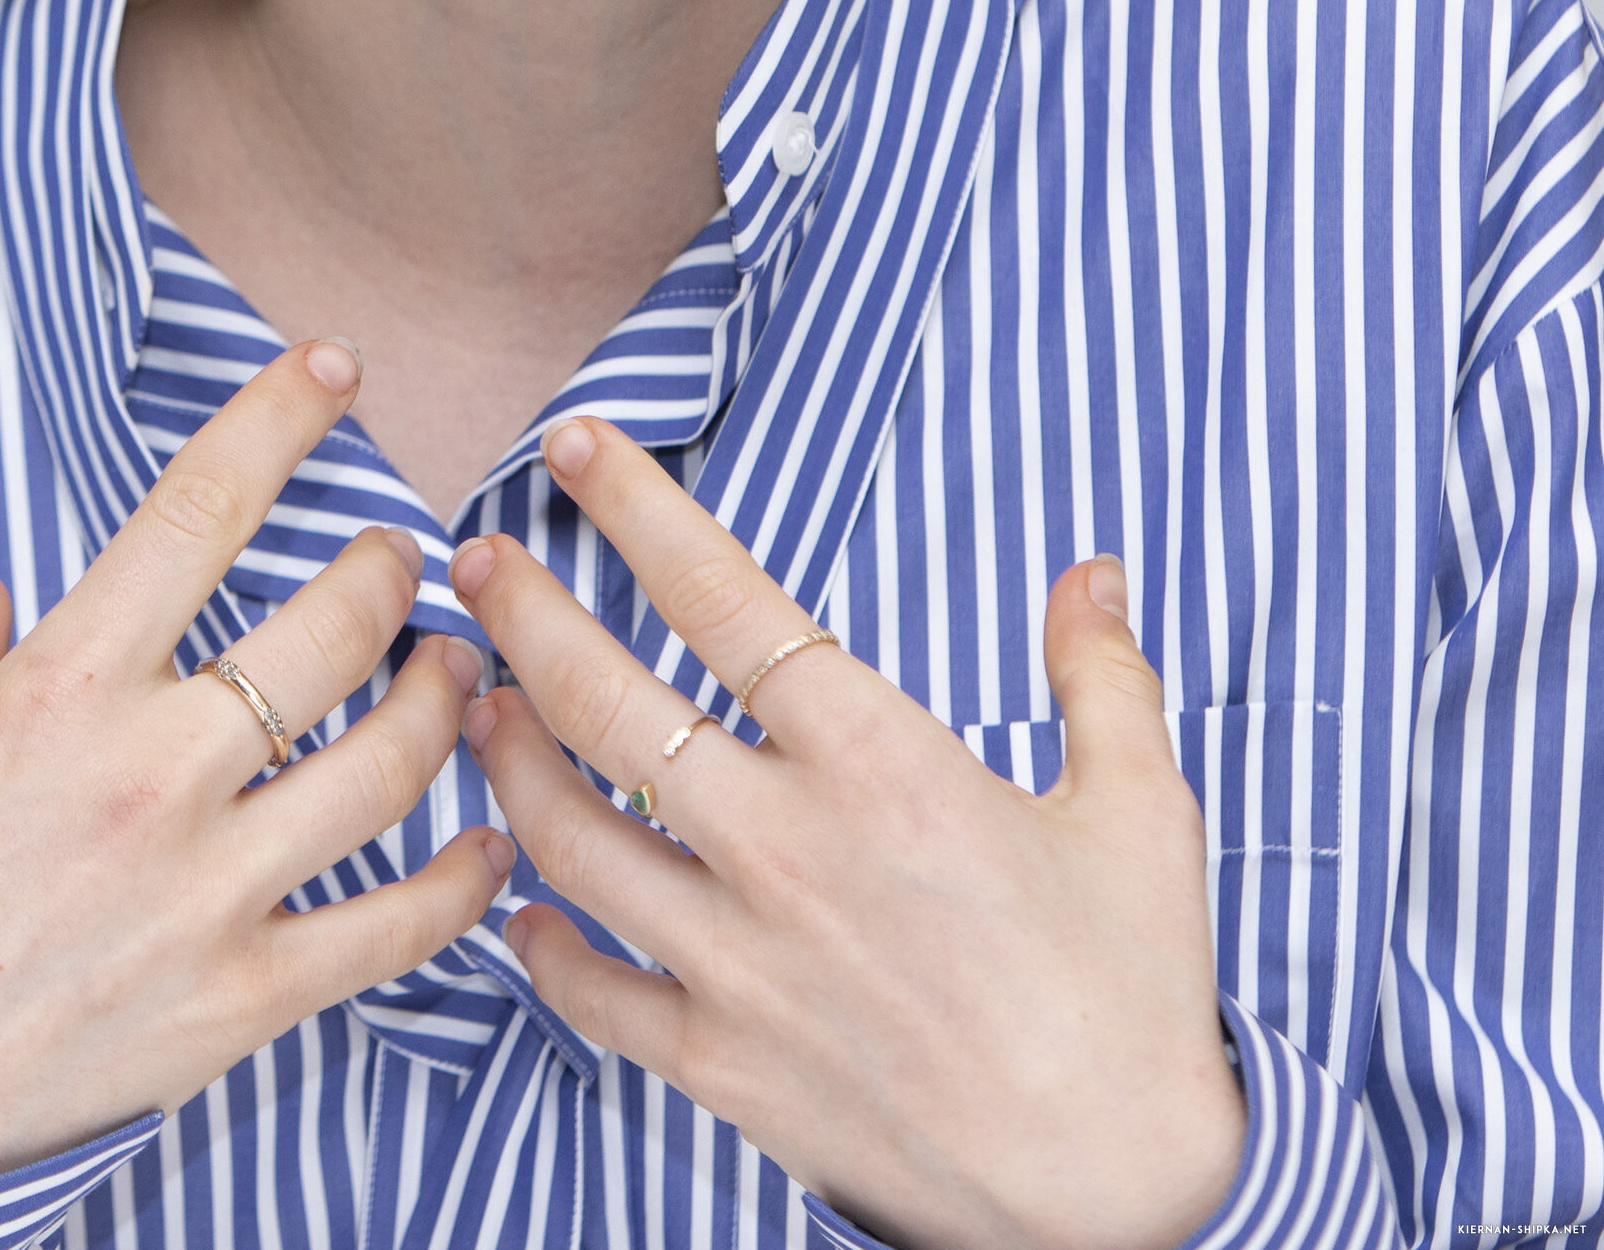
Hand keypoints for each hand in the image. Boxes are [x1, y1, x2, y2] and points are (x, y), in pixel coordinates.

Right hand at [0, 342, 510, 1190]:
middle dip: (387, 566)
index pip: (198, 512)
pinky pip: (393, 928)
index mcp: (57, 691)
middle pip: (332, 627)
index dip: (278, 419)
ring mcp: (210, 891)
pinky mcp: (242, 1000)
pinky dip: (462, 878)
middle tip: (396, 554)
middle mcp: (152, 774)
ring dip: (441, 694)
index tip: (331, 366)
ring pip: (389, 760)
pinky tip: (488, 839)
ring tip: (450, 666)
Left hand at [450, 418, 1243, 1249]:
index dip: (635, 507)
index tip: (576, 443)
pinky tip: (518, 903)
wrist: (1118, 1201)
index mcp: (879, 760)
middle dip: (524, 613)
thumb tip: (1092, 568)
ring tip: (475, 704)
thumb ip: (1102, 674)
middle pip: (606, 701)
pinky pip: (592, 990)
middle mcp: (786, 848)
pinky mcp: (722, 1066)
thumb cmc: (1133, 997)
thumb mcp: (1141, 810)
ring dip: (504, 757)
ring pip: (569, 834)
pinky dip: (538, 940)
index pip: (722, 596)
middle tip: (477, 561)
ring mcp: (739, 962)